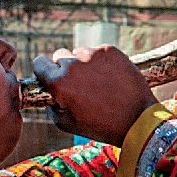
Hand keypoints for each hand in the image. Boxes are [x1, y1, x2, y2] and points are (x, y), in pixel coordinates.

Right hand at [32, 46, 156, 144]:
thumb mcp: (67, 124)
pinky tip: (111, 77)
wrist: (137, 119)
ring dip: (84, 63)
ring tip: (98, 82)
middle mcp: (73, 64)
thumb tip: (50, 93)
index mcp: (59, 82)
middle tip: (79, 83)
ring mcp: (93, 55)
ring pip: (80, 52)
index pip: (40, 63)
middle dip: (65, 67)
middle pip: (60, 55)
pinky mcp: (110, 50)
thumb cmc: (100, 125)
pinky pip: (98, 52)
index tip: (52, 76)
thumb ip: (52, 105)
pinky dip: (102, 61)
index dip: (45, 70)